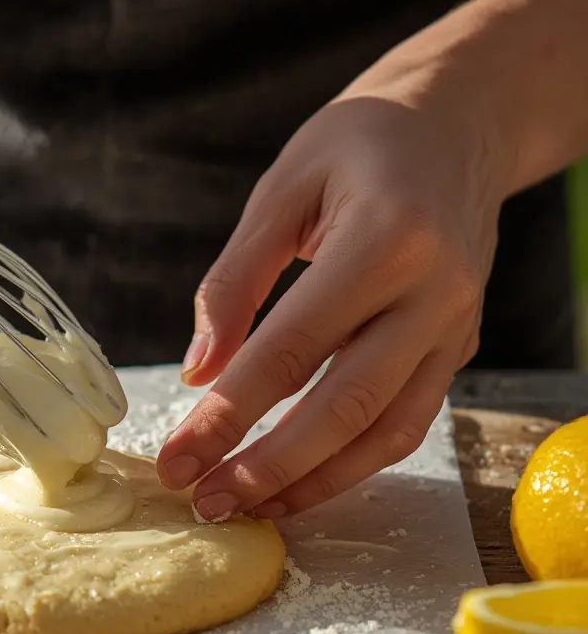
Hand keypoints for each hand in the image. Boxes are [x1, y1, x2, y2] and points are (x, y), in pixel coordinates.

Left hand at [157, 73, 506, 519]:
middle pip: (342, 406)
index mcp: (386, 239)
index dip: (227, 414)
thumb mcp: (281, 190)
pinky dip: (352, 464)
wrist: (457, 127)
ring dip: (311, 480)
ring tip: (245, 506)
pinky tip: (299, 483)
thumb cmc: (359, 145)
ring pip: (383, 430)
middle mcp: (433, 292)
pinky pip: (406, 423)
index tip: (176, 458)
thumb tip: (198, 373)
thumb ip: (234, 282)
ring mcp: (455, 326)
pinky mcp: (458, 347)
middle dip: (266, 465)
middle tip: (204, 501)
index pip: (290, 350)